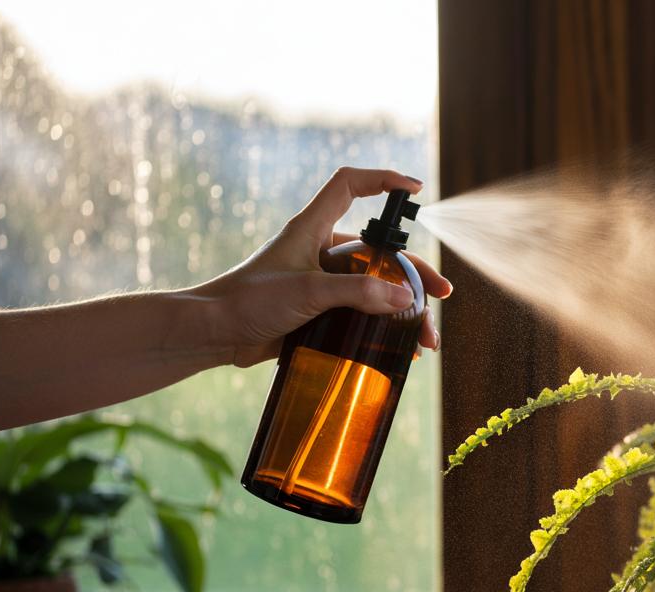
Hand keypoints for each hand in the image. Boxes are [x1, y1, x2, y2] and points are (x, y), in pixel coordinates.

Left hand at [191, 167, 451, 366]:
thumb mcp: (308, 292)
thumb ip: (358, 294)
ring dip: (402, 310)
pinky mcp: (319, 312)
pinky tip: (401, 349)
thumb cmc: (247, 301)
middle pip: (379, 252)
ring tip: (425, 336)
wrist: (213, 335)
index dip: (382, 180)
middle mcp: (320, 252)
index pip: (350, 186)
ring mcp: (321, 283)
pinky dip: (383, 330)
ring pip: (374, 289)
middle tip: (441, 294)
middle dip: (413, 273)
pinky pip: (361, 315)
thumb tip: (405, 299)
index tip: (414, 189)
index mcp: (312, 229)